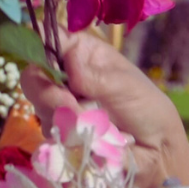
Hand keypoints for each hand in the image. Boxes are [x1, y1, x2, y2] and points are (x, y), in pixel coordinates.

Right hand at [20, 30, 188, 187]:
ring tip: (90, 125)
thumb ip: (95, 77)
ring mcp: (60, 104)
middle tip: (66, 103)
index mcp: (81, 53)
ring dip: (61, 116)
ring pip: (39, 105)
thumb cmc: (146, 107)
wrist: (155, 149)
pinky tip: (86, 137)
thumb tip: (71, 64)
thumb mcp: (125, 86)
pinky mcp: (60, 130)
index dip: (38, 44)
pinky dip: (66, 134)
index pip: (49, 38)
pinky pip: (49, 130)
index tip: (43, 60)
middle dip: (46, 92)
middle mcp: (65, 75)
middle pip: (34, 75)